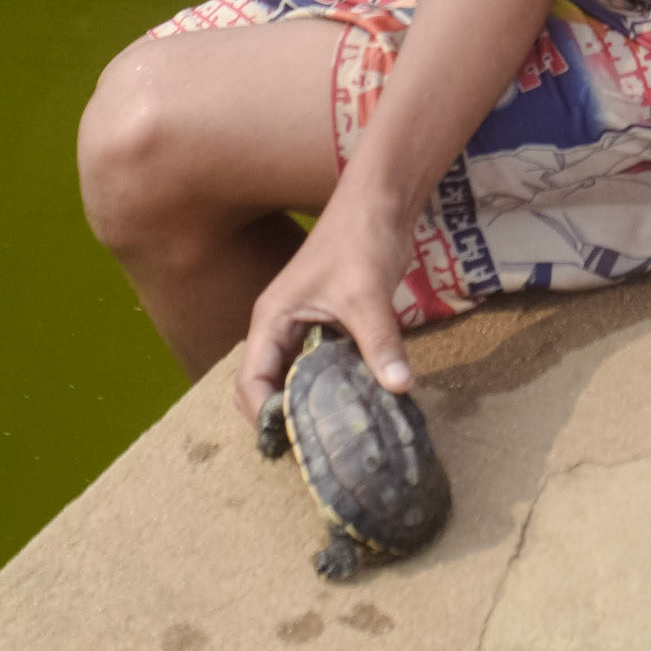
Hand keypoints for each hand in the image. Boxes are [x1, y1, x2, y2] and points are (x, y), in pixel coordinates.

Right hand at [234, 195, 412, 426]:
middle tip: (316, 449)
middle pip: (265, 387)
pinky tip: (357, 406)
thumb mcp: (368, 295)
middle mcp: (280, 327)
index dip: (266, 417)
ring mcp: (302, 326)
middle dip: (283, 419)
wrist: (382, 202)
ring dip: (308, 406)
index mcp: (271, 319)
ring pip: (293, 379)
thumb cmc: (360, 239)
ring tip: (335, 437)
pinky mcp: (328, 325)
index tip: (296, 444)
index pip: (250, 383)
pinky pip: (319, 368)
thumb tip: (400, 387)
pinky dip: (331, 388)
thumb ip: (380, 344)